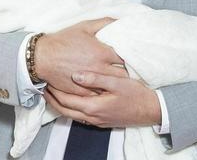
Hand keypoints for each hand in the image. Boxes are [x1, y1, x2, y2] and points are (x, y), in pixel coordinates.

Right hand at [34, 18, 123, 94]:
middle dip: (128, 72)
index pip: (126, 58)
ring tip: (123, 81)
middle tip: (131, 70)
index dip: (132, 58)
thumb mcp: (84, 26)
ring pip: (112, 86)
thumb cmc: (63, 40)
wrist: (43, 57)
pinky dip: (104, 92)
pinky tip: (107, 89)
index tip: (135, 57)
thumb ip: (104, 22)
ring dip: (118, 84)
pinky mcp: (83, 92)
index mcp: (102, 53)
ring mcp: (91, 82)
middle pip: (123, 75)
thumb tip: (120, 21)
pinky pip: (99, 95)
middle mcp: (99, 69)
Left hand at [44, 71, 160, 128]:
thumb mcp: (117, 82)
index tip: (46, 79)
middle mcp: (92, 117)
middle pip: (64, 110)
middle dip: (52, 99)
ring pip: (71, 115)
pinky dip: (71, 107)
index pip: (65, 100)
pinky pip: (79, 115)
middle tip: (43, 86)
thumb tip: (75, 75)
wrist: (152, 110)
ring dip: (60, 104)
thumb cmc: (136, 95)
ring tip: (52, 91)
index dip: (54, 91)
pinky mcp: (101, 120)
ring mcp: (97, 121)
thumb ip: (95, 78)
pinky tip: (71, 98)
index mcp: (93, 106)